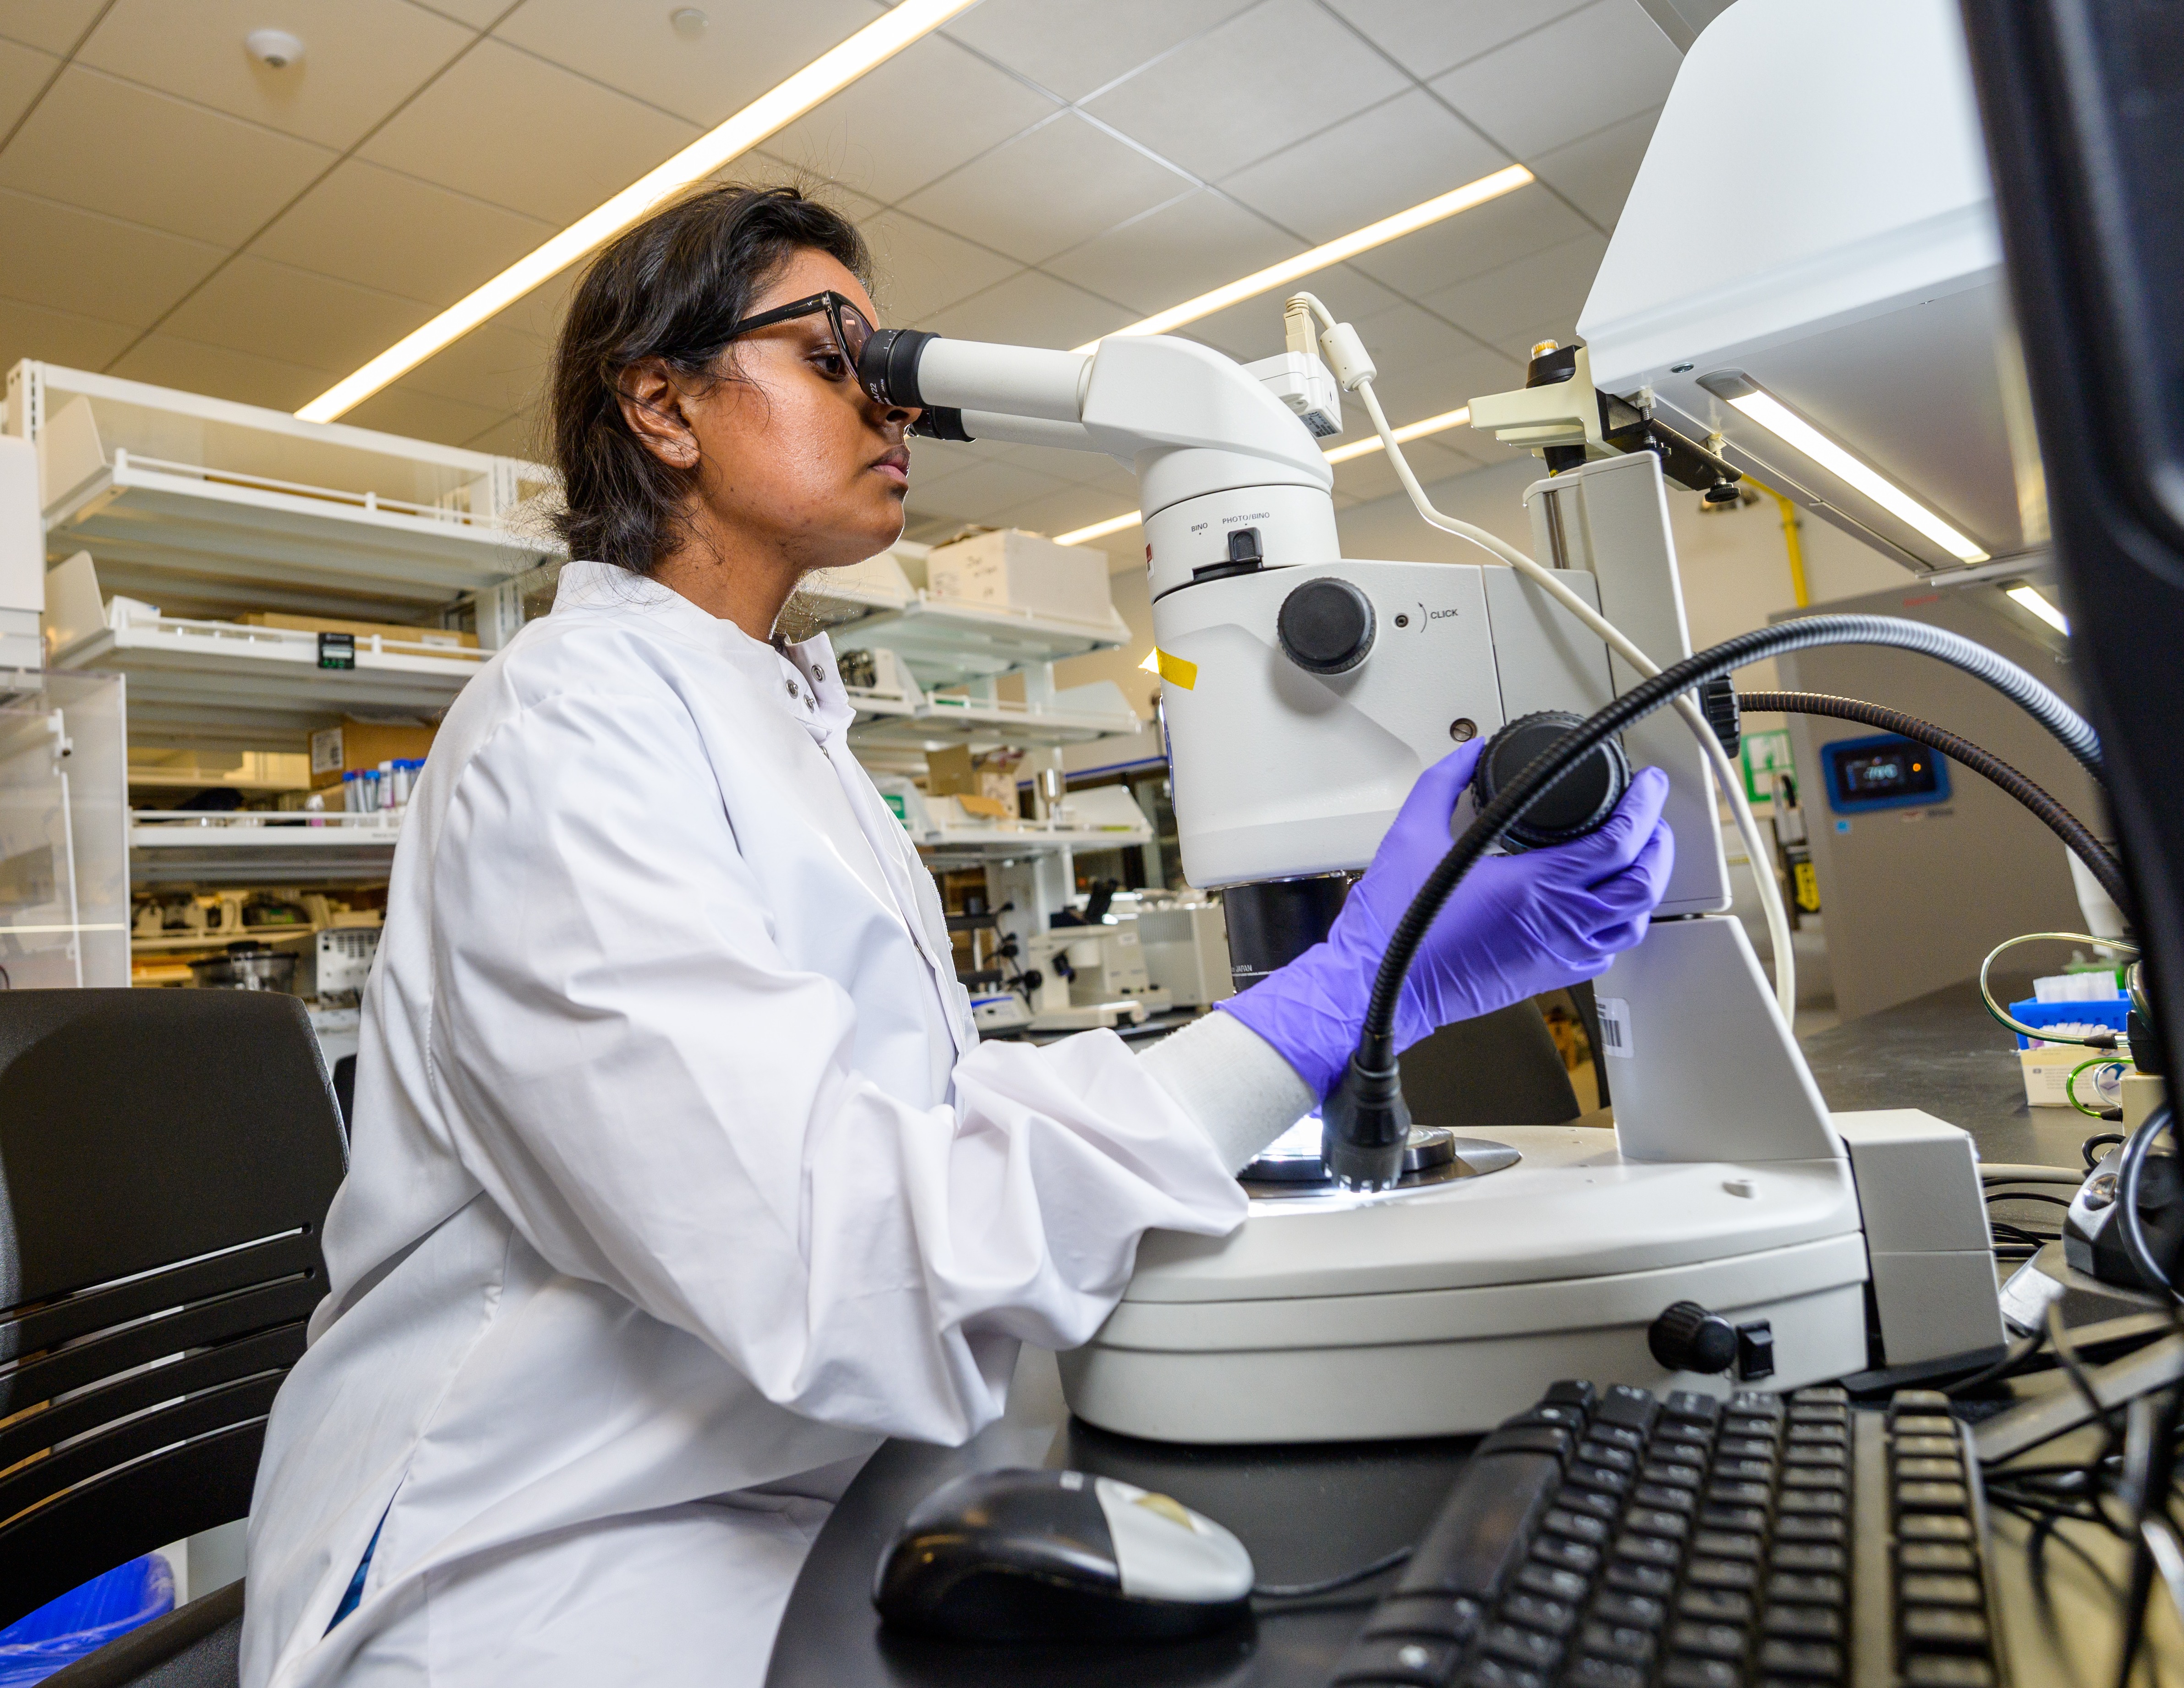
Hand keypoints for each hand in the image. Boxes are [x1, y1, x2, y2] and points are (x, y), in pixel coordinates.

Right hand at [1219, 741, 1674, 1095]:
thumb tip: (1469, 753)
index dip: (1644, 807)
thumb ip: (1445, 782)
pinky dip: (1622, 922)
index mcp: (1536, 886)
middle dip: (1659, 843)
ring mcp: (1559, 954)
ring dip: (1647, 884)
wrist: (1380, 988)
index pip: (1619, 841)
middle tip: (1653, 815)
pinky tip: (1608, 904)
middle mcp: (1559, 923)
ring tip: (1641, 856)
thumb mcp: (1412, 832)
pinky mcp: (1549, 975)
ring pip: (1634, 920)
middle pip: (1643, 882)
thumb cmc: (1395, 925)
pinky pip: (1608, 950)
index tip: (1647, 786)